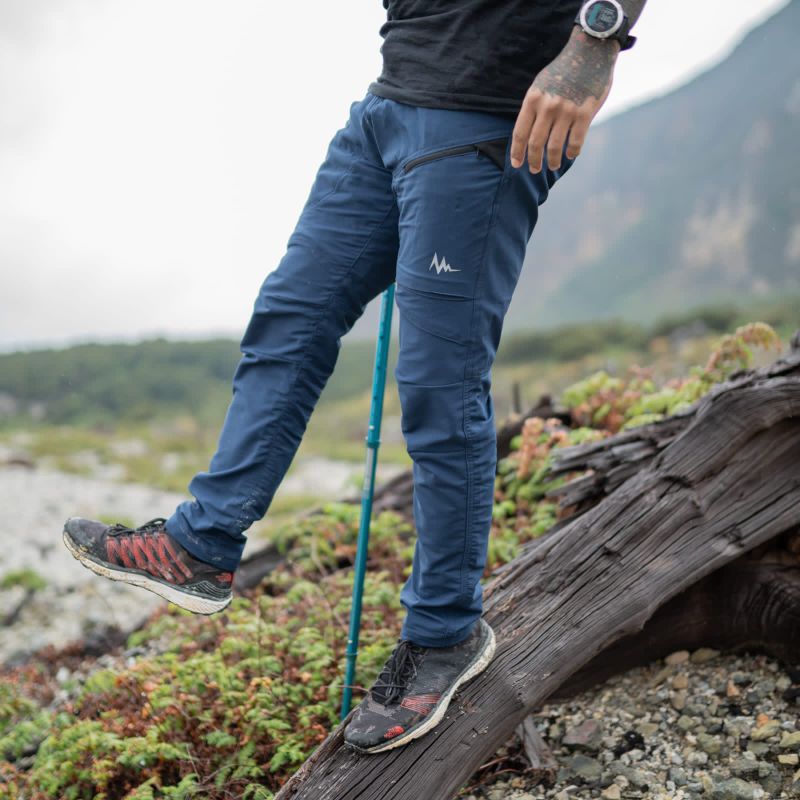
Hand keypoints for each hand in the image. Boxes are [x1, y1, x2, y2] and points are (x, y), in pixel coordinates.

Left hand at [511, 29, 618, 172]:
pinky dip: (572, 152)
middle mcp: (548, 107)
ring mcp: (567, 111)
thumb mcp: (541, 84)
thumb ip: (535, 107)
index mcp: (533, 99)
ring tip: (553, 166)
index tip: (517, 164)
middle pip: (535, 144)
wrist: (590, 51)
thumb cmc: (564, 70)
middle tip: (534, 170)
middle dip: (533, 161)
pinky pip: (576, 141)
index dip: (517, 152)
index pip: (520, 133)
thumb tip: (528, 134)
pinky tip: (571, 155)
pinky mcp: (585, 113)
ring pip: (555, 147)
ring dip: (553, 161)